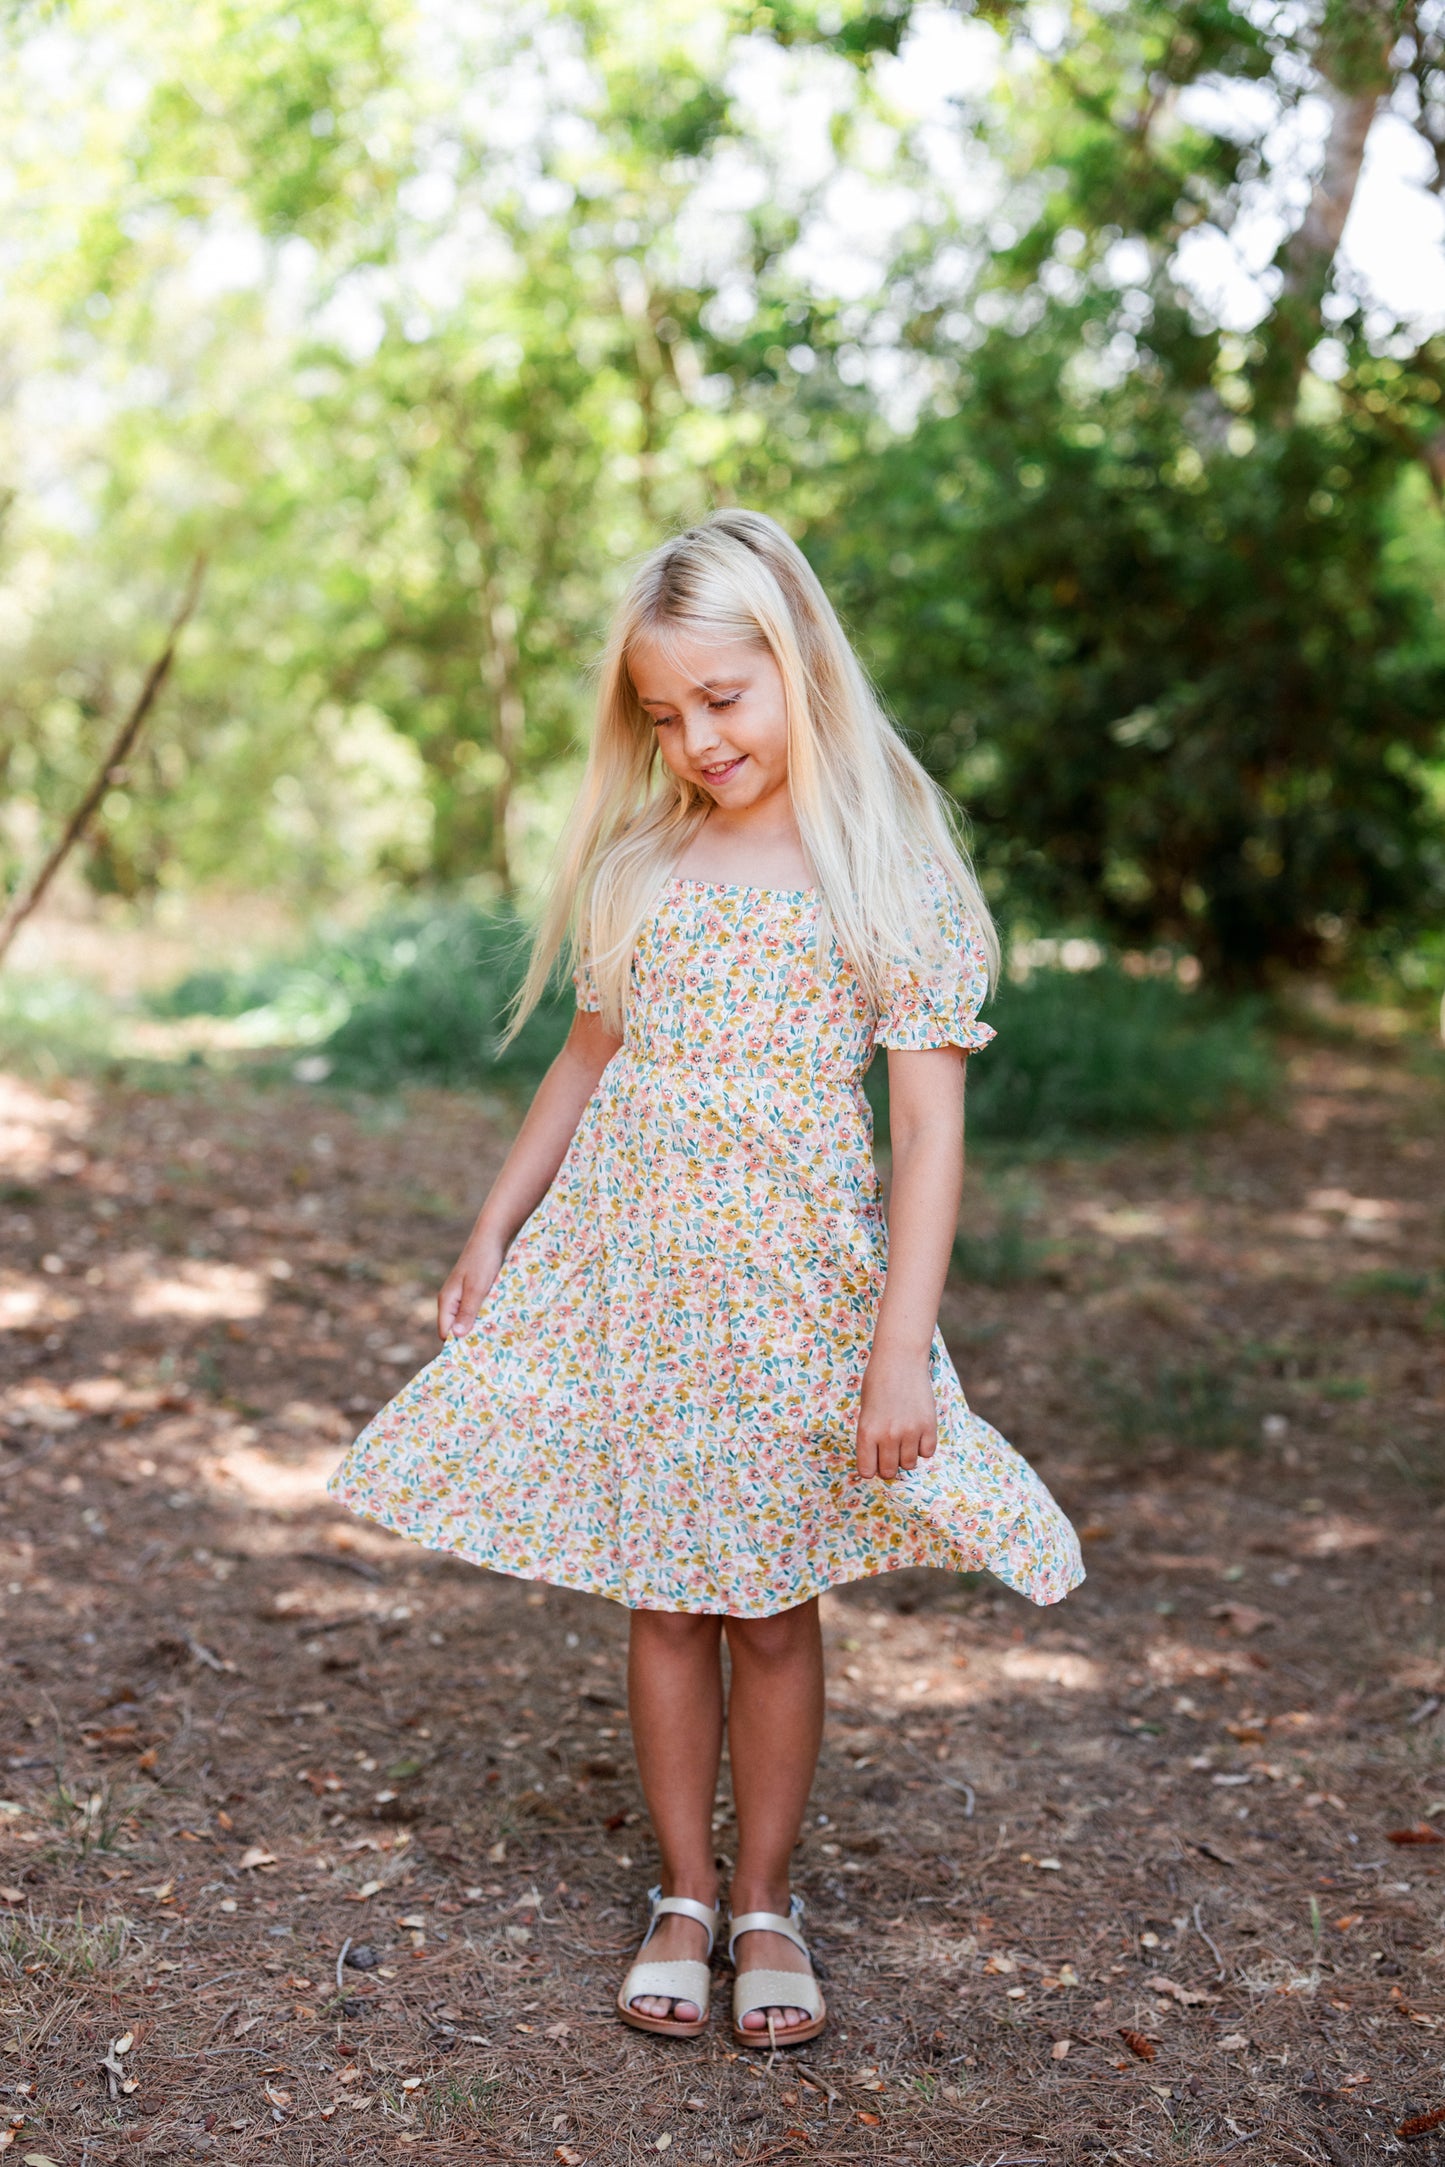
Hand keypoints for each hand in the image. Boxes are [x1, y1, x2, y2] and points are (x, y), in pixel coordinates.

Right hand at [437, 1225, 506, 1342]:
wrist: (491, 1237)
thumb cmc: (483, 1261)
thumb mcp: (477, 1289)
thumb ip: (467, 1312)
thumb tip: (456, 1337)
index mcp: (447, 1301)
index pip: (446, 1333)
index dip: (458, 1344)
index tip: (474, 1355)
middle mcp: (451, 1301)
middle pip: (455, 1329)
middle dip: (468, 1338)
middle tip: (487, 1349)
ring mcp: (461, 1297)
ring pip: (466, 1321)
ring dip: (478, 1328)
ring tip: (493, 1338)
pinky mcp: (472, 1293)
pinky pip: (475, 1311)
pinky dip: (483, 1317)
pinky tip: (496, 1322)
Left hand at [855, 1346, 937, 1481]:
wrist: (900, 1359)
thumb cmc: (878, 1384)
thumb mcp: (866, 1412)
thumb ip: (871, 1438)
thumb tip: (879, 1464)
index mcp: (867, 1432)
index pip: (867, 1472)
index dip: (870, 1468)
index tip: (873, 1461)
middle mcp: (888, 1435)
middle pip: (890, 1472)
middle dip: (888, 1465)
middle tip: (889, 1451)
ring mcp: (910, 1432)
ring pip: (910, 1464)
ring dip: (906, 1455)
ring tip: (903, 1437)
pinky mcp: (929, 1426)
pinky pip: (927, 1452)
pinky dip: (923, 1446)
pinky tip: (917, 1431)